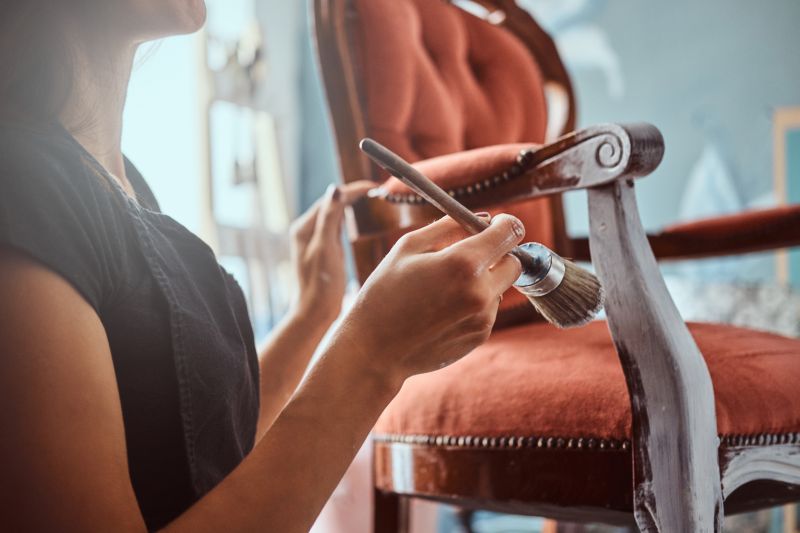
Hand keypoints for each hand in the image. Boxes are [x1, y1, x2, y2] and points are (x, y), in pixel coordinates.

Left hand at [289, 181, 374, 323]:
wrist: (315, 312)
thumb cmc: (320, 284)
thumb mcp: (327, 248)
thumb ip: (329, 218)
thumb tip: (336, 189)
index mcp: (304, 227)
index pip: (331, 199)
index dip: (352, 190)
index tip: (373, 187)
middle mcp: (306, 230)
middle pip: (332, 204)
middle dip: (353, 195)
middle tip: (377, 190)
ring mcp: (314, 239)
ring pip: (334, 214)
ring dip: (351, 204)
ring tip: (371, 198)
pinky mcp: (323, 248)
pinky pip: (336, 226)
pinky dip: (348, 218)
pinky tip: (358, 216)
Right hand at [336, 214, 524, 386]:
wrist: (375, 348)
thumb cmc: (385, 292)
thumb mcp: (408, 247)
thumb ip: (448, 226)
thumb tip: (482, 218)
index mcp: (462, 263)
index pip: (509, 233)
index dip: (506, 224)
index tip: (497, 224)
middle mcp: (480, 291)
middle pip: (514, 262)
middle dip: (499, 254)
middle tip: (472, 255)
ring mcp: (483, 317)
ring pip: (500, 287)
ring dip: (484, 281)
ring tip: (444, 289)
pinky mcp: (481, 335)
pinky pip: (489, 309)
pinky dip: (474, 303)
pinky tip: (443, 310)